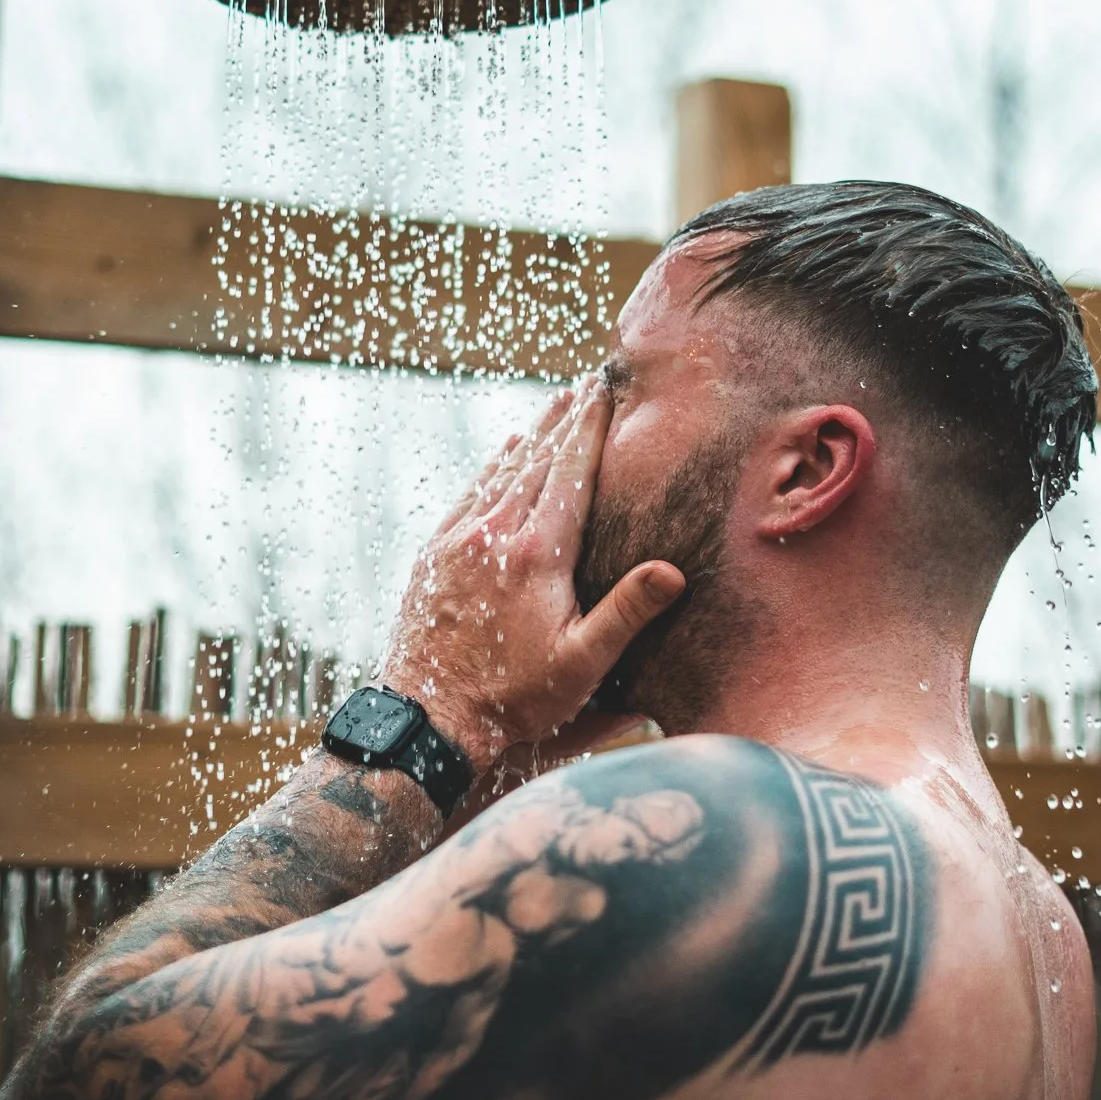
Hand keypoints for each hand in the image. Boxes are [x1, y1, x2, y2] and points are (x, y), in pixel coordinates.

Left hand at [379, 377, 683, 772]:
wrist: (428, 715)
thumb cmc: (512, 697)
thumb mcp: (582, 664)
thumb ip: (627, 612)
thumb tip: (672, 570)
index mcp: (536, 552)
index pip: (570, 473)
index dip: (589, 429)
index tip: (602, 391)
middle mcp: (494, 533)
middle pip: (536, 460)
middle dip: (563, 420)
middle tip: (584, 384)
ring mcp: (458, 540)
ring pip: (501, 472)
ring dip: (530, 436)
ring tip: (552, 405)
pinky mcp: (434, 554)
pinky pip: (469, 494)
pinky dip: (491, 467)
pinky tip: (503, 452)